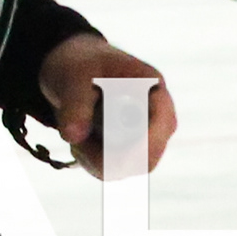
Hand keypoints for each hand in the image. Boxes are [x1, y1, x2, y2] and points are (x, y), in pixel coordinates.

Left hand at [35, 30, 173, 179]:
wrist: (73, 71)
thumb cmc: (80, 64)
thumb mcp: (74, 76)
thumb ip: (75, 103)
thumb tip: (73, 136)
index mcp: (152, 88)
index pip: (164, 123)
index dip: (146, 145)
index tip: (116, 158)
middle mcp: (155, 116)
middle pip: (149, 156)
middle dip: (110, 157)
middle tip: (78, 143)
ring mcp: (143, 136)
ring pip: (127, 168)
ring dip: (94, 159)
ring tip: (72, 131)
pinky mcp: (128, 151)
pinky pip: (113, 171)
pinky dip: (90, 163)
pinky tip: (78, 141)